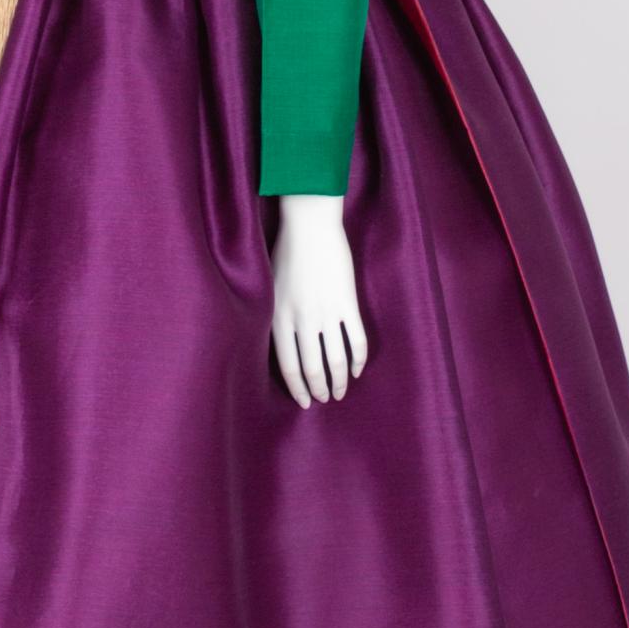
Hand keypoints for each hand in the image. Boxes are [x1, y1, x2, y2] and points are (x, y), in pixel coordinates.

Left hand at [269, 195, 367, 405]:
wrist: (310, 226)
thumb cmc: (286, 252)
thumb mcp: (269, 289)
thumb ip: (276, 317)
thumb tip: (283, 346)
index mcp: (278, 318)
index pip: (288, 366)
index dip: (297, 388)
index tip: (304, 401)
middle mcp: (302, 320)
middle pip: (312, 368)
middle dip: (319, 389)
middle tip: (325, 398)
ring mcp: (326, 312)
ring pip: (335, 360)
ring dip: (340, 380)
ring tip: (342, 392)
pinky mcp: (347, 303)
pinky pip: (356, 340)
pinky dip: (359, 359)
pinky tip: (359, 369)